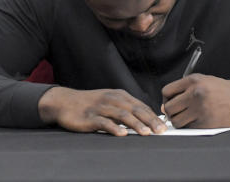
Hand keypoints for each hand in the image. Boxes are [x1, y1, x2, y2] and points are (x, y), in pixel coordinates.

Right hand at [37, 87, 166, 135]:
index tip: (164, 126)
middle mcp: (112, 99)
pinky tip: (122, 134)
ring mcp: (101, 107)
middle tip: (161, 131)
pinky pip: (104, 122)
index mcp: (119, 95)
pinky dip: (114, 128)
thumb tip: (145, 120)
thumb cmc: (90, 104)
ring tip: (147, 133)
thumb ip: (125, 109)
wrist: (64, 102)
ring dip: (136, 124)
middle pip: (135, 110)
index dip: (153, 116)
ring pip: (122, 115)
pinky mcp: (90, 117)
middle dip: (150, 121)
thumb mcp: (109, 102)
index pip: (140, 106)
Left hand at [161, 74, 229, 127]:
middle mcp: (196, 93)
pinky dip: (190, 126)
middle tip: (178, 112)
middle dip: (171, 112)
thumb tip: (165, 106)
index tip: (171, 102)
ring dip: (179, 121)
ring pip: (176, 121)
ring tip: (187, 117)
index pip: (166, 91)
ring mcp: (200, 109)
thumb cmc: (221, 90)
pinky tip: (198, 120)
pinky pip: (188, 128)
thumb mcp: (202, 81)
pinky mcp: (205, 122)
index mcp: (193, 81)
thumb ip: (183, 89)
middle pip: (169, 108)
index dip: (166, 99)